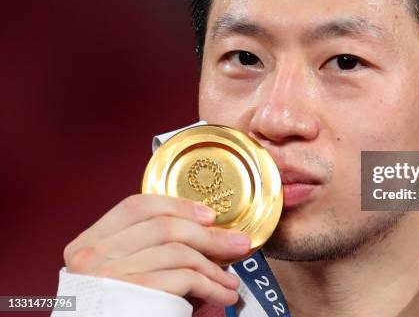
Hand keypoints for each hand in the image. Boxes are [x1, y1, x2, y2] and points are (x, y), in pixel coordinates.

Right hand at [63, 194, 251, 305]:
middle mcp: (93, 257)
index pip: (136, 206)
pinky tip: (223, 294)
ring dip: (214, 267)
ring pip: (177, 253)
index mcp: (87, 244)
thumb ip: (139, 251)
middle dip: (209, 235)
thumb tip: (197, 237)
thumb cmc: (111, 309)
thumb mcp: (111, 274)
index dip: (178, 206)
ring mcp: (111, 276)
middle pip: (164, 227)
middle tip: (237, 243)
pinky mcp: (133, 297)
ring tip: (230, 280)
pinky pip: (184, 279)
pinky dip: (211, 286)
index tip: (209, 215)